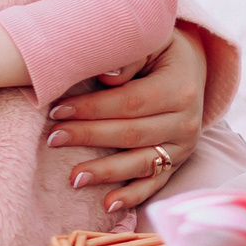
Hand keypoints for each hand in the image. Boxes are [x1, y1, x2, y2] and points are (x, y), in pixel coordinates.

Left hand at [43, 27, 208, 213]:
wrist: (192, 68)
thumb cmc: (160, 50)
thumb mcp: (150, 41)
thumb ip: (129, 56)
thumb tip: (107, 78)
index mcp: (179, 88)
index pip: (129, 102)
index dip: (92, 108)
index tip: (56, 110)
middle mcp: (187, 121)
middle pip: (131, 134)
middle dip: (89, 136)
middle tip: (53, 138)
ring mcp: (183, 147)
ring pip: (142, 163)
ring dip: (106, 172)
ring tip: (73, 177)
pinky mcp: (178, 163)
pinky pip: (155, 184)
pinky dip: (132, 196)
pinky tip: (107, 204)